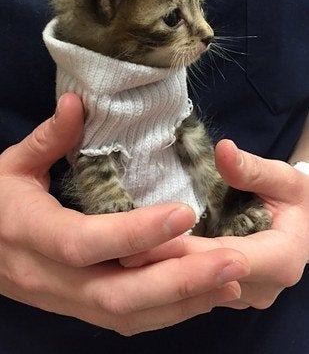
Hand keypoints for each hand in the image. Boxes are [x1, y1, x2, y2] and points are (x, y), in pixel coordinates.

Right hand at [0, 96, 249, 334]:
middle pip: (116, 293)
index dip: (134, 233)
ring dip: (182, 301)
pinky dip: (168, 312)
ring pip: (127, 314)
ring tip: (230, 278)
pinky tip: (203, 295)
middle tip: (233, 260)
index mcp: (28, 231)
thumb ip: (48, 138)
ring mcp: (64, 299)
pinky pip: (126, 319)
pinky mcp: (78, 308)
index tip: (184, 212)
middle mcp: (48, 276)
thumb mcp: (12, 166)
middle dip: (178, 280)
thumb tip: (76, 102)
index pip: (84, 241)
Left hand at [122, 139, 308, 309]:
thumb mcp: (285, 179)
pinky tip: (138, 262)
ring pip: (196, 290)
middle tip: (116, 252)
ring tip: (118, 258)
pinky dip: (168, 274)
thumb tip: (223, 151)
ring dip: (159, 274)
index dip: (182, 250)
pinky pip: (195, 287)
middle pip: (203, 279)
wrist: (304, 225)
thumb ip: (254, 169)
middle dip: (160, 266)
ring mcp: (242, 293)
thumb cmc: (296, 200)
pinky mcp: (227, 291)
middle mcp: (259, 287)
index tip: (143, 239)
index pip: (224, 258)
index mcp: (279, 259)